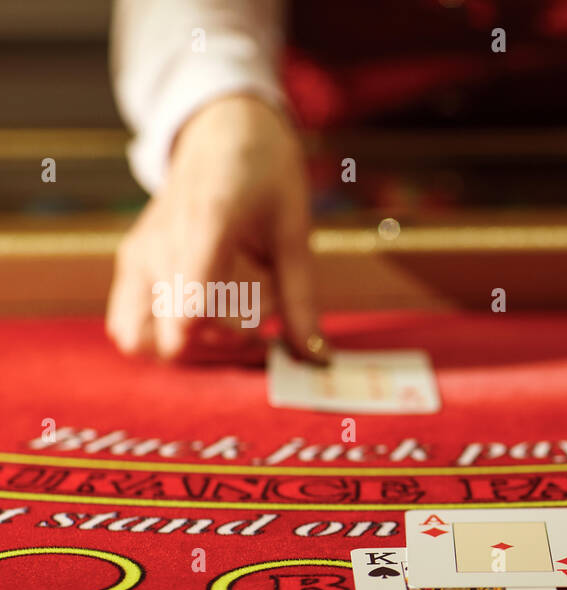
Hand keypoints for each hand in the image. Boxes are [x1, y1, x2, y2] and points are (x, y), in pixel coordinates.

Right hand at [107, 95, 327, 362]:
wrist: (218, 132)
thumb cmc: (264, 175)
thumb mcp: (295, 232)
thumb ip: (301, 300)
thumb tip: (316, 360)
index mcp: (211, 221)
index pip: (191, 299)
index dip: (213, 339)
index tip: (258, 340)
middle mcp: (162, 242)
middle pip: (170, 337)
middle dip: (219, 352)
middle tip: (260, 335)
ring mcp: (138, 253)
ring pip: (140, 338)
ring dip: (188, 351)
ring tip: (233, 329)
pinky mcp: (129, 263)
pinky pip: (129, 325)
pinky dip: (166, 338)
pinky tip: (208, 321)